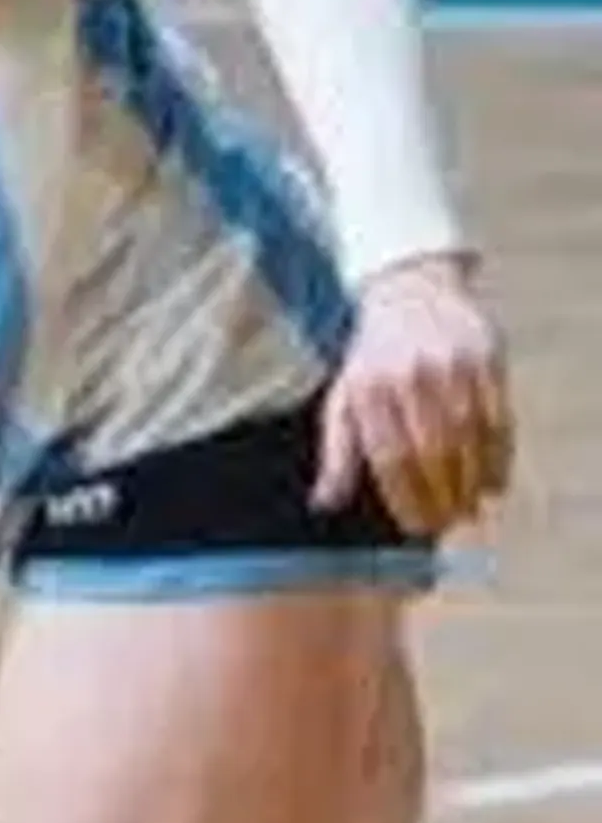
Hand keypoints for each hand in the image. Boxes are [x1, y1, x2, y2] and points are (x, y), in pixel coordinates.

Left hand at [317, 258, 511, 537]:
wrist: (411, 294)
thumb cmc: (371, 359)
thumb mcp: (342, 400)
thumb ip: (336, 453)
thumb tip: (324, 503)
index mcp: (368, 391)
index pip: (390, 458)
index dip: (406, 499)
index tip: (418, 528)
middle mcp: (410, 377)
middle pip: (432, 451)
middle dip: (442, 496)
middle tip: (448, 524)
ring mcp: (452, 365)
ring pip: (469, 437)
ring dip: (472, 481)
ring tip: (470, 509)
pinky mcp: (486, 356)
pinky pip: (499, 415)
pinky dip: (499, 454)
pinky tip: (494, 480)